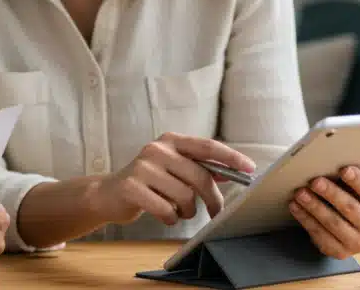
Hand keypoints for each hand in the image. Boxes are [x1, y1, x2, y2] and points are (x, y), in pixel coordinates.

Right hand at [99, 132, 255, 226]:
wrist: (108, 194)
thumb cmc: (148, 183)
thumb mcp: (173, 169)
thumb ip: (200, 167)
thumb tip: (231, 171)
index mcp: (171, 141)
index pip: (207, 146)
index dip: (231, 157)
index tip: (250, 169)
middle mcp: (156, 149)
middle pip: (199, 176)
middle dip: (213, 199)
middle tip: (216, 212)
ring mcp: (142, 167)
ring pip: (184, 196)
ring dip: (187, 211)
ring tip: (178, 211)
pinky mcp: (131, 187)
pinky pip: (166, 210)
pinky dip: (171, 218)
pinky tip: (164, 215)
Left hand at [289, 156, 359, 258]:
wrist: (344, 225)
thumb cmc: (354, 198)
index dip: (359, 181)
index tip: (343, 169)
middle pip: (351, 208)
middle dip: (331, 193)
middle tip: (314, 181)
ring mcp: (358, 243)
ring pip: (333, 223)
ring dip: (314, 206)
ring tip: (300, 193)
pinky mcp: (339, 252)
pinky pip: (320, 235)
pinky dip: (305, 219)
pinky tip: (295, 207)